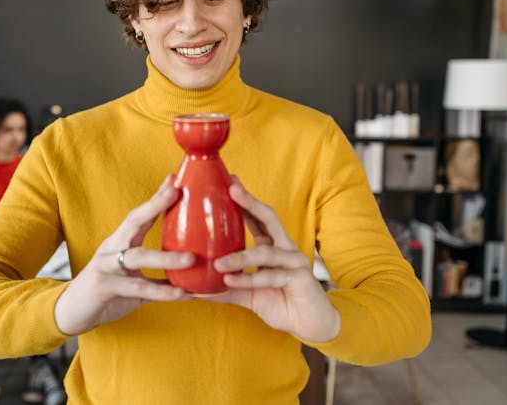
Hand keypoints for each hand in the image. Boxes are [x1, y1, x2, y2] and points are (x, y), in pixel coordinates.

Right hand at [54, 175, 194, 334]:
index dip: (157, 197)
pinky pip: (136, 288)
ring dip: (165, 258)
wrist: (72, 312)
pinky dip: (161, 292)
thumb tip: (191, 272)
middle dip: (155, 205)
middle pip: (133, 221)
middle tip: (177, 193)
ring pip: (137, 257)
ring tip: (191, 260)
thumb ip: (159, 273)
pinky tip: (182, 294)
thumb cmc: (108, 291)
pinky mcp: (103, 287)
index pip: (140, 214)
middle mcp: (112, 248)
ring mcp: (105, 266)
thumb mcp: (133, 278)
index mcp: (120, 242)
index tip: (174, 179)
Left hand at [206, 176, 340, 343]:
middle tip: (231, 190)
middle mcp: (285, 247)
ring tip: (218, 264)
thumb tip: (196, 289)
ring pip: (265, 252)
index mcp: (272, 245)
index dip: (244, 200)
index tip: (228, 183)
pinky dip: (250, 279)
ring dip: (240, 257)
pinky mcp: (300, 277)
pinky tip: (230, 282)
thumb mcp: (247, 294)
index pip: (257, 217)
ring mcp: (294, 260)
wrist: (310, 324)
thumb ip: (225, 289)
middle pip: (268, 217)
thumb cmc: (280, 303)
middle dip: (250, 202)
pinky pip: (272, 276)